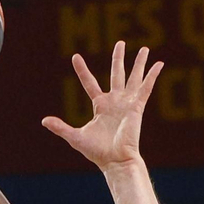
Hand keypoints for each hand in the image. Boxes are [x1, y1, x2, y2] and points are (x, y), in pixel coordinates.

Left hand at [42, 41, 163, 169]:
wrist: (115, 160)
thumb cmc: (97, 152)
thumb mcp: (75, 137)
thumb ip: (61, 127)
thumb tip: (44, 120)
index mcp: (100, 106)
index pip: (90, 83)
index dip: (83, 70)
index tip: (75, 56)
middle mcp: (114, 101)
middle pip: (116, 74)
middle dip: (118, 58)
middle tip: (120, 42)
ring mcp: (127, 103)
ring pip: (133, 77)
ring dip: (138, 63)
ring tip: (144, 48)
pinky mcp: (137, 107)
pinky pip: (146, 88)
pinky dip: (152, 75)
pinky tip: (159, 63)